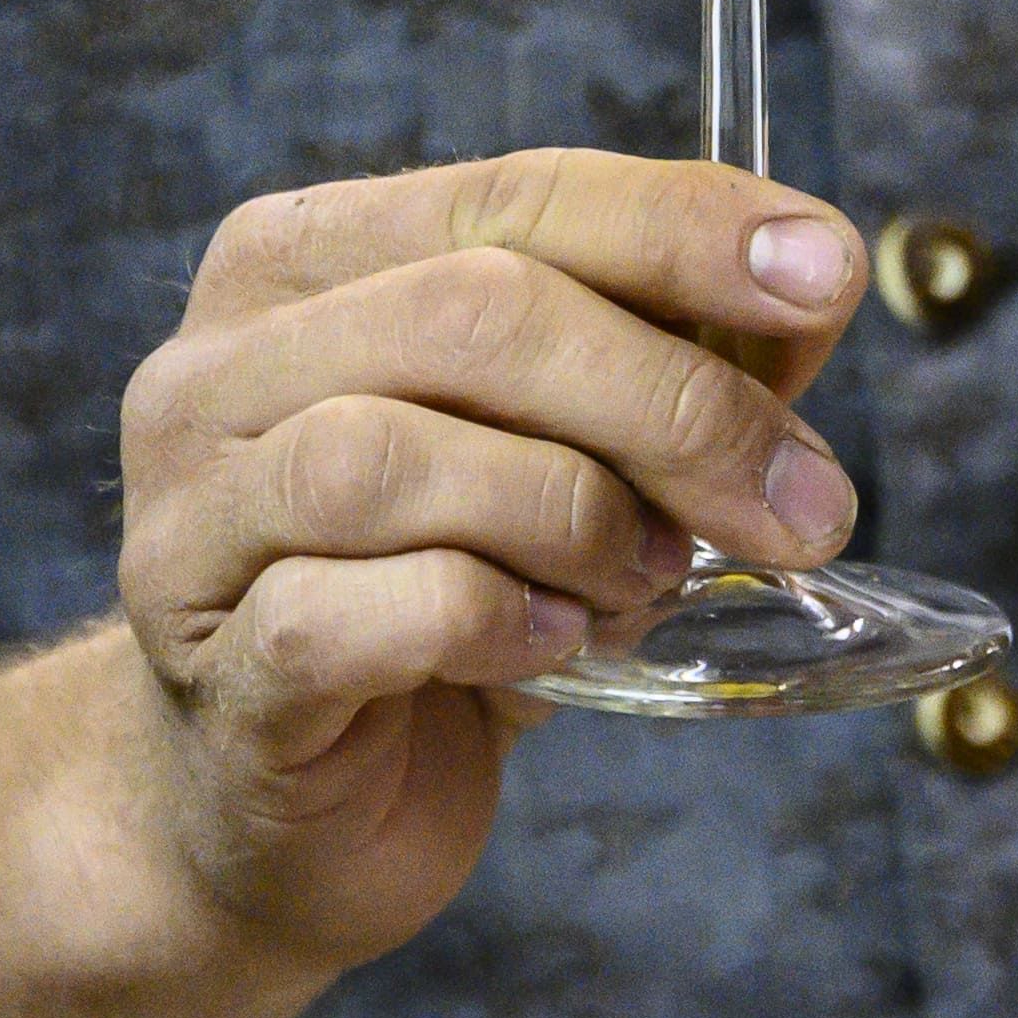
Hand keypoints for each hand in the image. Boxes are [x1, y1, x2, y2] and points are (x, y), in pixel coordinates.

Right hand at [111, 155, 868, 978]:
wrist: (288, 820)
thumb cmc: (434, 610)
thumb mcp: (564, 459)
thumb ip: (666, 366)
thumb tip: (806, 295)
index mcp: (300, 268)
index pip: (512, 196)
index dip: (681, 225)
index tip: (825, 277)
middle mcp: (214, 373)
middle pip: (470, 312)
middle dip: (670, 401)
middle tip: (797, 502)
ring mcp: (192, 523)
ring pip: (391, 455)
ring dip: (575, 515)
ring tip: (650, 578)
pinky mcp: (220, 672)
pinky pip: (359, 612)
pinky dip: (494, 619)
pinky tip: (556, 644)